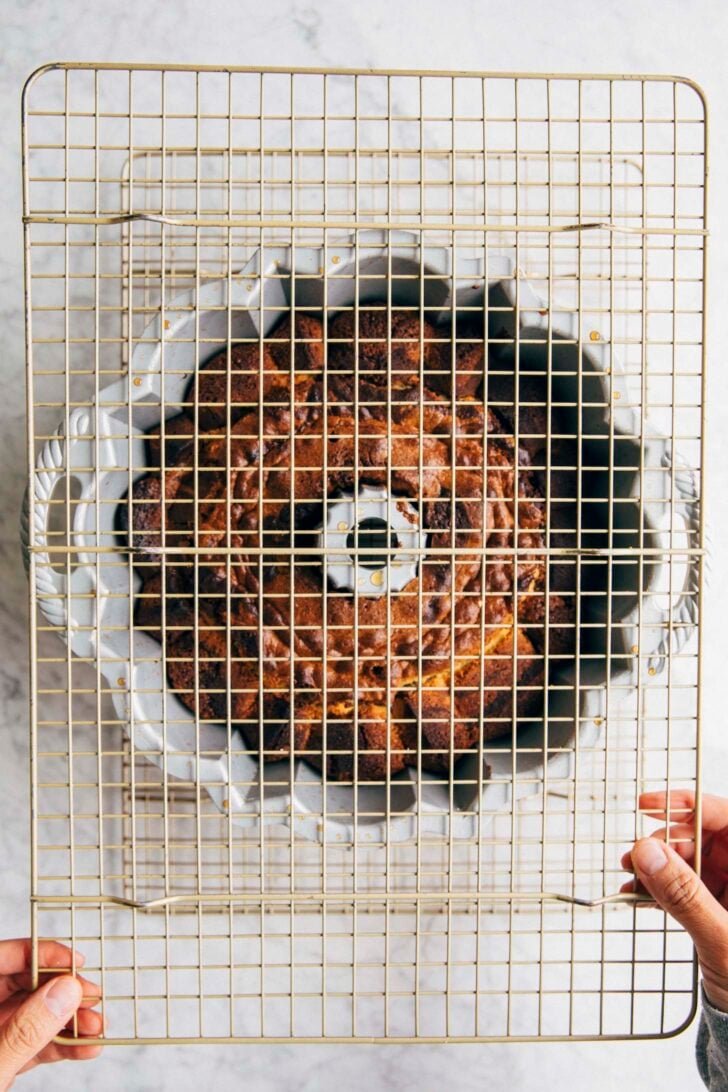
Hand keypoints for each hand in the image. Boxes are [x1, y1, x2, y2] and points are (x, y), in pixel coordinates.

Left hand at [0, 939, 101, 1088]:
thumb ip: (24, 1032)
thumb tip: (63, 991)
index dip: (37, 954)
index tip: (73, 962)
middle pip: (20, 986)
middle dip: (60, 991)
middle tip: (92, 998)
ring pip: (31, 1018)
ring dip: (66, 1021)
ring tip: (96, 1029)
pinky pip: (31, 1046)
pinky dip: (58, 1046)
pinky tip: (84, 1048)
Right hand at [621, 790, 727, 1011]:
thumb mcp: (722, 941)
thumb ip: (685, 896)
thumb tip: (648, 853)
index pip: (727, 817)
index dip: (688, 804)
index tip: (648, 804)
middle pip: (704, 836)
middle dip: (664, 841)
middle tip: (635, 855)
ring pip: (690, 861)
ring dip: (656, 865)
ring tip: (629, 874)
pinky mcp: (718, 910)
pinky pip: (685, 887)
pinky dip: (660, 889)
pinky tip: (637, 896)